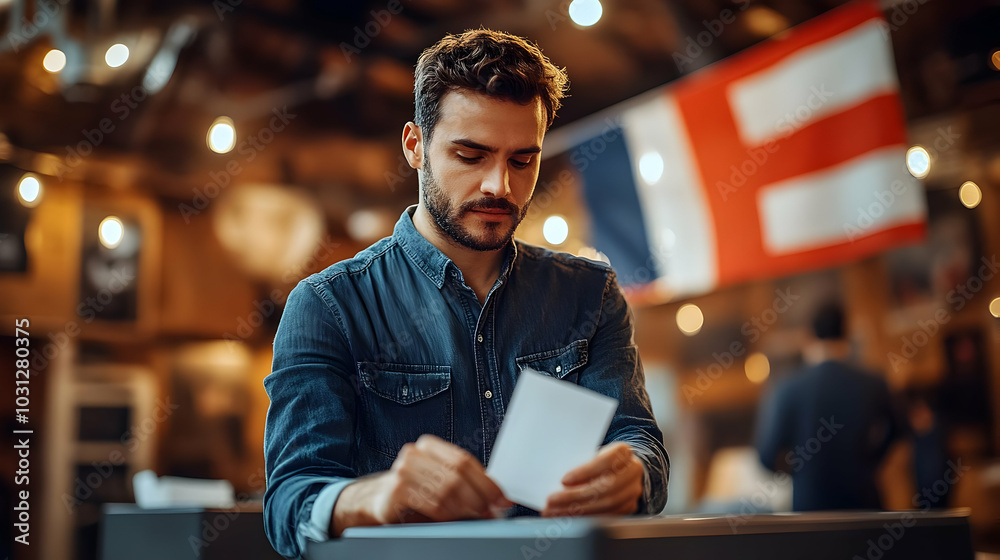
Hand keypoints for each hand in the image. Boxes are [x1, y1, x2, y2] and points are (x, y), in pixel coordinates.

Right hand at [367, 434, 511, 525]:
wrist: (381, 499)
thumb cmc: (416, 490)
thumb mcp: (439, 480)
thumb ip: (465, 482)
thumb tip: (497, 497)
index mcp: (429, 445)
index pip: (464, 460)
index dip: (486, 481)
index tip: (502, 498)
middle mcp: (414, 453)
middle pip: (457, 474)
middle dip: (480, 496)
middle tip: (492, 511)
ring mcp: (403, 470)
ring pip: (446, 490)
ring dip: (467, 507)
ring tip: (478, 516)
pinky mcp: (397, 490)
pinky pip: (432, 504)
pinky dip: (449, 514)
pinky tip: (456, 518)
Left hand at [541, 442, 643, 516]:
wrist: (621, 468)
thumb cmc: (600, 459)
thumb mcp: (591, 454)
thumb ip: (579, 462)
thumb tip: (553, 475)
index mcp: (623, 452)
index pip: (605, 461)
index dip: (585, 472)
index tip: (563, 480)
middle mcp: (633, 471)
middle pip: (606, 487)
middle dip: (576, 496)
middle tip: (553, 500)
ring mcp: (633, 491)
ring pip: (606, 505)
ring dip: (577, 510)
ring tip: (555, 511)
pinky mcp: (628, 507)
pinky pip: (606, 516)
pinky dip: (585, 517)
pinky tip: (568, 516)